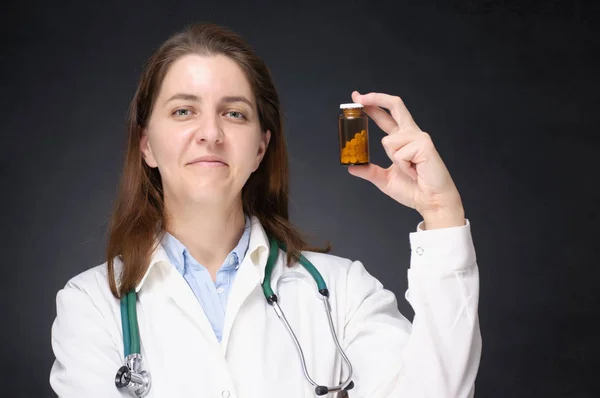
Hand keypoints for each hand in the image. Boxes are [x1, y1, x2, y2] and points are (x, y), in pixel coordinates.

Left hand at [347, 91, 464, 229]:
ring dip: (394, 160)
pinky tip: (415, 171)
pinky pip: (399, 153)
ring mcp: (418, 137)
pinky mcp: (424, 145)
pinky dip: (403, 166)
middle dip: (375, 98)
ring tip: (409, 170)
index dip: (373, 105)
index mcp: (402, 139)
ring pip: (388, 141)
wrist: (431, 201)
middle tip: (358, 97)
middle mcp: (411, 134)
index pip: (386, 116)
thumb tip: (352, 167)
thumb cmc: (414, 190)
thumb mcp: (384, 179)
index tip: (358, 98)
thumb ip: (369, 171)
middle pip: (395, 105)